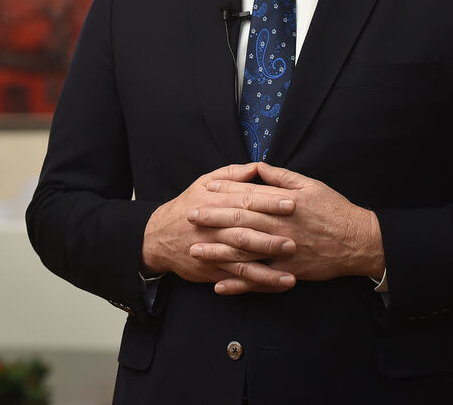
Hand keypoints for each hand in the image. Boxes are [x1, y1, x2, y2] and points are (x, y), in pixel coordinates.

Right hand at [141, 163, 296, 291]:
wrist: (157, 238)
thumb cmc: (186, 206)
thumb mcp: (203, 183)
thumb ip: (232, 174)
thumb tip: (257, 166)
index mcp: (216, 203)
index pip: (246, 201)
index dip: (269, 203)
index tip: (291, 203)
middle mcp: (215, 229)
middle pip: (245, 234)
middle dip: (270, 239)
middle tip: (295, 241)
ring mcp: (214, 253)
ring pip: (243, 264)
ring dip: (267, 272)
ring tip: (291, 276)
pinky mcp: (214, 271)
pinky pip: (238, 280)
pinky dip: (258, 285)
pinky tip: (277, 286)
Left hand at [190, 163, 384, 294]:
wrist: (357, 241)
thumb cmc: (334, 210)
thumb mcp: (311, 185)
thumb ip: (282, 177)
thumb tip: (258, 166)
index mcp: (283, 205)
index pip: (247, 196)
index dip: (224, 192)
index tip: (204, 189)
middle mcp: (279, 228)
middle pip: (239, 222)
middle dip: (212, 219)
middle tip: (190, 216)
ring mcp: (282, 253)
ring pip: (243, 253)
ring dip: (217, 252)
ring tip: (195, 250)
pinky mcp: (287, 273)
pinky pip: (258, 281)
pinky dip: (238, 284)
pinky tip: (219, 285)